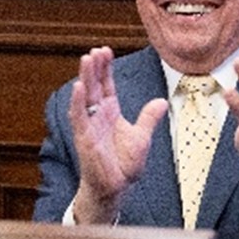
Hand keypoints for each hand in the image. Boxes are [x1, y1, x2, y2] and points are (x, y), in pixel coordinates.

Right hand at [69, 47, 168, 223]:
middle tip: (96, 50)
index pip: (106, 85)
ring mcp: (89, 125)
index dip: (106, 68)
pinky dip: (78, 102)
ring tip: (86, 59)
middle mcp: (97, 116)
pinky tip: (78, 87)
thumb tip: (161, 101)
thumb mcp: (142, 137)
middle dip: (95, 67)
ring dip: (84, 78)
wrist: (117, 187)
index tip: (105, 50)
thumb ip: (149, 118)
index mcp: (110, 112)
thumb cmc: (125, 165)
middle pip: (95, 86)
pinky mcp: (84, 138)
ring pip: (85, 97)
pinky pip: (79, 117)